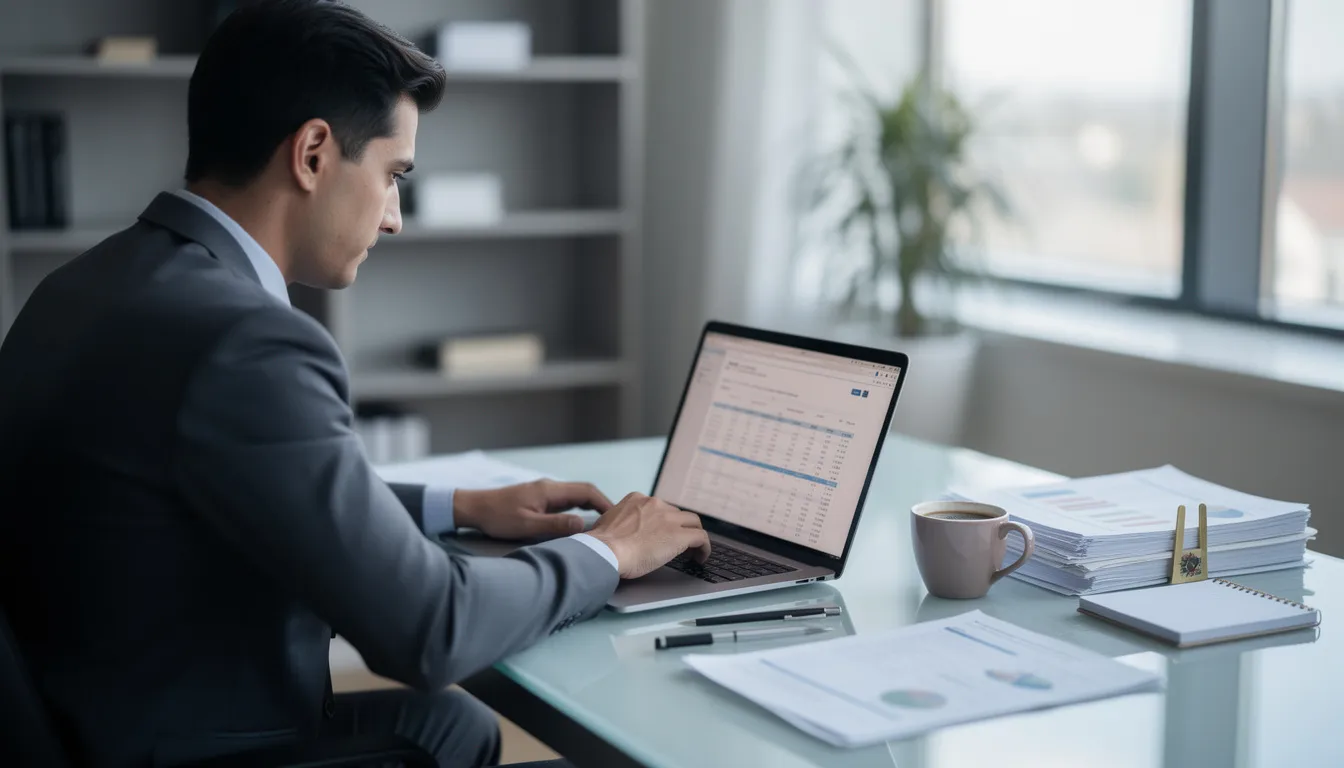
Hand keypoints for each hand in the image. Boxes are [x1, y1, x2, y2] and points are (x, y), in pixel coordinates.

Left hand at [454, 480, 611, 541]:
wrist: (475, 508)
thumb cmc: (498, 517)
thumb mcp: (528, 526)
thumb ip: (556, 526)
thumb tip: (583, 526)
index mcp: (550, 490)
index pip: (587, 491)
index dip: (605, 503)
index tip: (617, 517)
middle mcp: (550, 487)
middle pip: (584, 491)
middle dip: (602, 505)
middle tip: (615, 522)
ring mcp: (544, 492)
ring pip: (575, 496)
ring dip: (590, 507)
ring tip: (603, 524)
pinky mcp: (538, 498)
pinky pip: (566, 501)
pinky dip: (578, 509)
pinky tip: (580, 523)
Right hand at [586, 493, 710, 578]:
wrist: (605, 550)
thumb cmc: (601, 543)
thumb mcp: (606, 522)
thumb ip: (617, 522)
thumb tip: (616, 532)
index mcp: (637, 499)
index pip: (659, 507)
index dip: (664, 521)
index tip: (663, 532)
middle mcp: (655, 504)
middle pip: (677, 513)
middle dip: (679, 527)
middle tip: (679, 543)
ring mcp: (668, 519)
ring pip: (693, 522)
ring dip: (693, 535)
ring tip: (694, 550)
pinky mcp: (679, 535)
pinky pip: (701, 537)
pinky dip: (704, 547)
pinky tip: (701, 558)